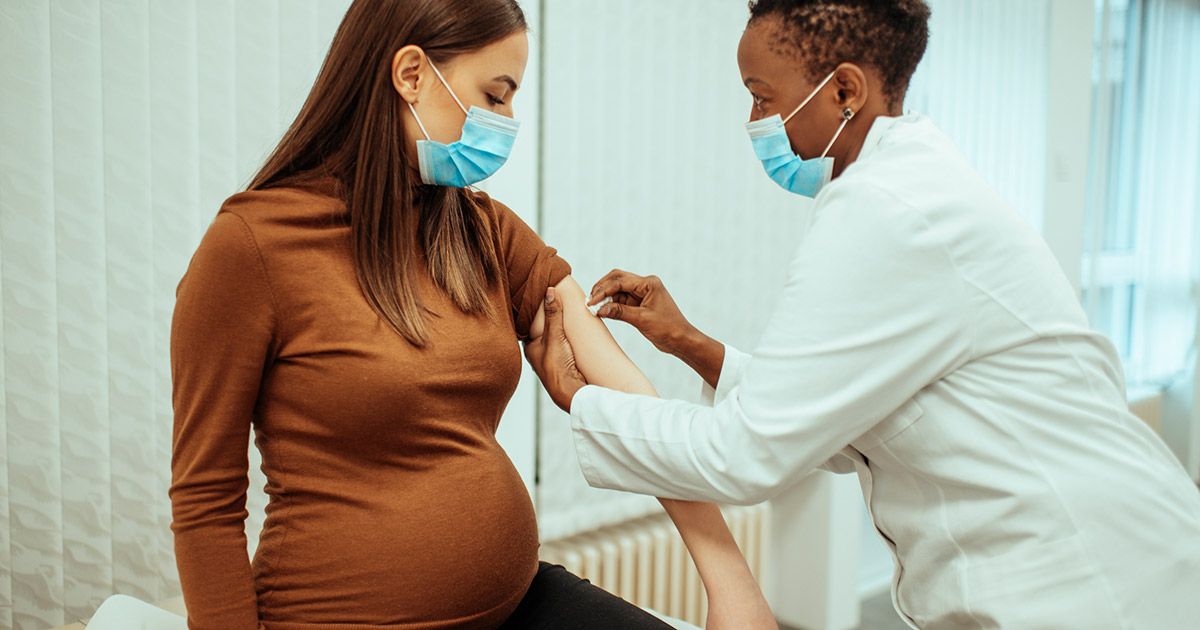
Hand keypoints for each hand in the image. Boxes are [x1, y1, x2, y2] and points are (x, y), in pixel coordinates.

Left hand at [524, 287, 587, 412]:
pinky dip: (565, 338)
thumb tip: (549, 291)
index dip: (534, 311)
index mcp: (529, 346)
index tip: (539, 297)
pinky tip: (573, 332)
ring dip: (558, 329)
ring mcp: (549, 359)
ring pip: (551, 339)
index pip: (528, 324)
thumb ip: (553, 314)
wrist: (570, 392)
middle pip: (540, 331)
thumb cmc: (556, 367)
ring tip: (565, 313)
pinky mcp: (562, 363)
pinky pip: (562, 346)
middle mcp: (536, 353)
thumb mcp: (555, 336)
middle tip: (554, 302)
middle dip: (547, 319)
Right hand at [587, 269, 695, 356]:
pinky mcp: (639, 303)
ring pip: (618, 289)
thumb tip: (599, 309)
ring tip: (594, 308)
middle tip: (590, 301)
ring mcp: (642, 293)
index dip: (603, 291)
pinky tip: (603, 311)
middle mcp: (645, 284)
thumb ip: (619, 312)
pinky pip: (621, 299)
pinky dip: (612, 304)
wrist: (680, 340)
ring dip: (606, 297)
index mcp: (649, 283)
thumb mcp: (641, 320)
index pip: (620, 281)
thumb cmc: (667, 328)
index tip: (591, 302)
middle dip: (602, 289)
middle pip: (617, 279)